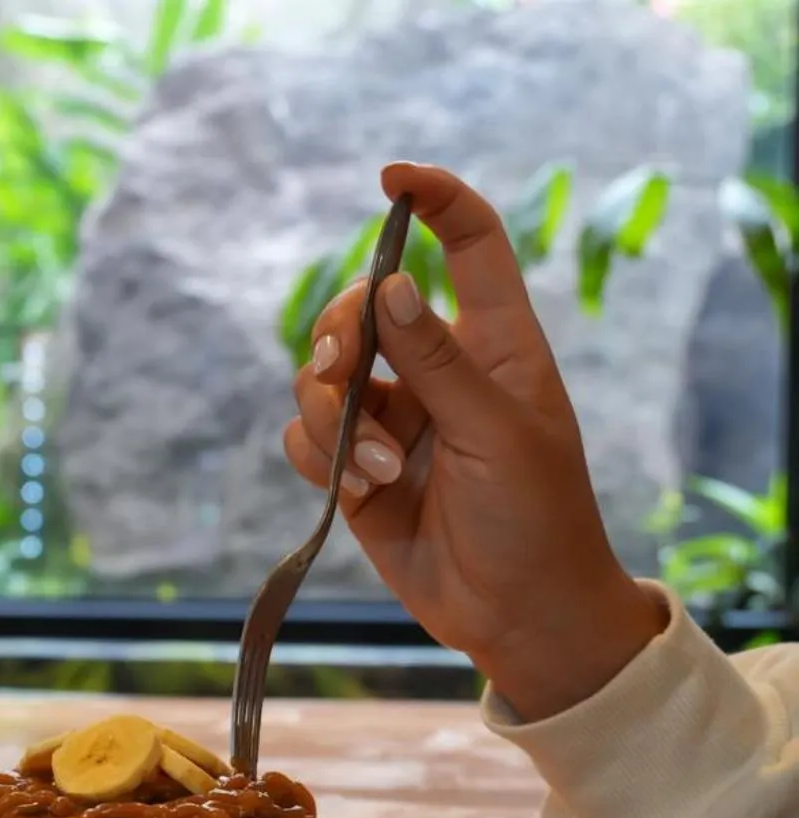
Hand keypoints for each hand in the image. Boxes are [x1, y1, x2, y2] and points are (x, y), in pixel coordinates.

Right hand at [282, 162, 666, 719]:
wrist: (516, 615)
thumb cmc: (536, 520)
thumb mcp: (497, 433)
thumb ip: (436, 361)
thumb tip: (391, 287)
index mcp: (494, 346)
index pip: (471, 246)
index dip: (435, 203)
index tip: (391, 179)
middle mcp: (438, 372)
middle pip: (366, 307)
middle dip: (342, 331)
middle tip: (344, 365)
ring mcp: (392, 419)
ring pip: (323, 375)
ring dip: (334, 417)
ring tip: (373, 468)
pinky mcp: (353, 468)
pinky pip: (303, 434)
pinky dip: (318, 457)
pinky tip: (357, 490)